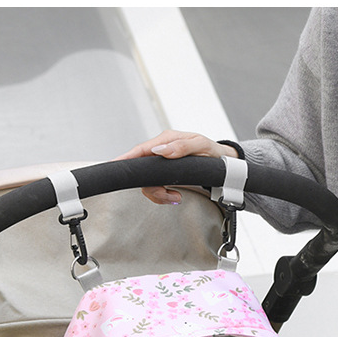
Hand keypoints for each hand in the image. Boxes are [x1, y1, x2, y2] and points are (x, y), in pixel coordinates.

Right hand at [114, 130, 238, 203]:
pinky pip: (155, 188)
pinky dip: (164, 196)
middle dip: (153, 187)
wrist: (222, 163)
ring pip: (148, 183)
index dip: (126, 159)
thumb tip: (161, 150)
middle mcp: (162, 151)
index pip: (141, 150)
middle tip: (169, 195)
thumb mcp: (201, 146)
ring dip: (160, 194)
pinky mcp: (165, 175)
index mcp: (167, 140)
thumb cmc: (212, 152)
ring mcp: (162, 164)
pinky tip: (175, 196)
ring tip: (176, 196)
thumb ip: (181, 147)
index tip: (115, 165)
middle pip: (142, 171)